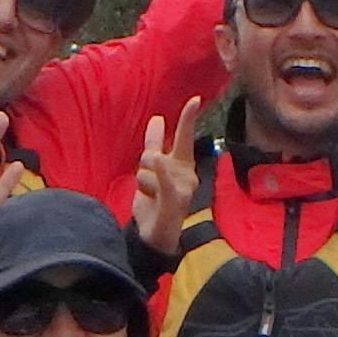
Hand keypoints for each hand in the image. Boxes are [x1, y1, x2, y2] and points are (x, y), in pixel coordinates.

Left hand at [134, 97, 203, 251]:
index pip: (184, 137)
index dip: (187, 118)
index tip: (195, 100)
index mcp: (183, 165)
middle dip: (143, 168)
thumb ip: (154, 144)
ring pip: (147, 169)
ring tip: (152, 199)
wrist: (154, 236)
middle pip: (152, 154)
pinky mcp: (175, 201)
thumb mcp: (150, 169)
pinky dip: (161, 173)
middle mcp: (187, 174)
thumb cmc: (155, 202)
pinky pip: (165, 181)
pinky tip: (159, 161)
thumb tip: (157, 118)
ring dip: (142, 185)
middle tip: (150, 189)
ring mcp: (184, 187)